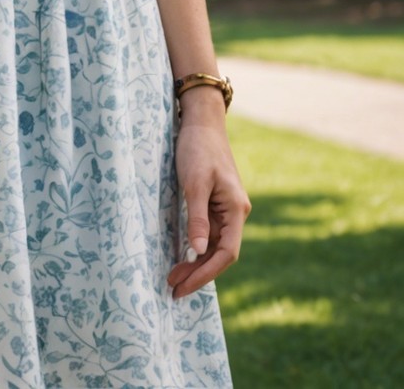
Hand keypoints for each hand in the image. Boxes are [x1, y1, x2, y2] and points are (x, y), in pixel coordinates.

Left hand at [167, 100, 250, 299]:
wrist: (201, 122)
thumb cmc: (197, 149)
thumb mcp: (194, 183)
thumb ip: (197, 219)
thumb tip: (197, 253)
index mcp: (236, 210)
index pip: (226, 253)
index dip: (206, 273)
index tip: (184, 286)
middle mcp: (236, 213)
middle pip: (221, 253)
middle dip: (198, 272)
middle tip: (173, 287)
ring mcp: (227, 208)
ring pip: (215, 245)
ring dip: (196, 262)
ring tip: (173, 276)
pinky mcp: (216, 203)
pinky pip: (209, 232)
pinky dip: (196, 246)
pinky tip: (183, 255)